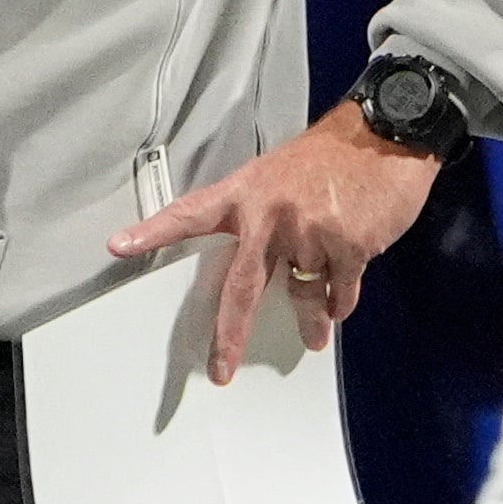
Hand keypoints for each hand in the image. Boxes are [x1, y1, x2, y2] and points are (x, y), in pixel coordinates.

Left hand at [106, 100, 435, 375]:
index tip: (118, 246)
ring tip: (314, 337)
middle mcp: (270, 215)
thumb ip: (262, 216)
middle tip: (221, 369)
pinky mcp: (348, 246)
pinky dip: (340, 302)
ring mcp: (309, 232)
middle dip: (229, 334)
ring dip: (310, 320)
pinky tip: (340, 304)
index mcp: (246, 193)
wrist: (384, 134)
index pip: (190, 214)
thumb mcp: (280, 174)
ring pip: (301, 294)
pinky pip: (338, 292)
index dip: (154, 231)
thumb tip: (264, 265)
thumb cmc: (329, 155)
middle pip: (242, 286)